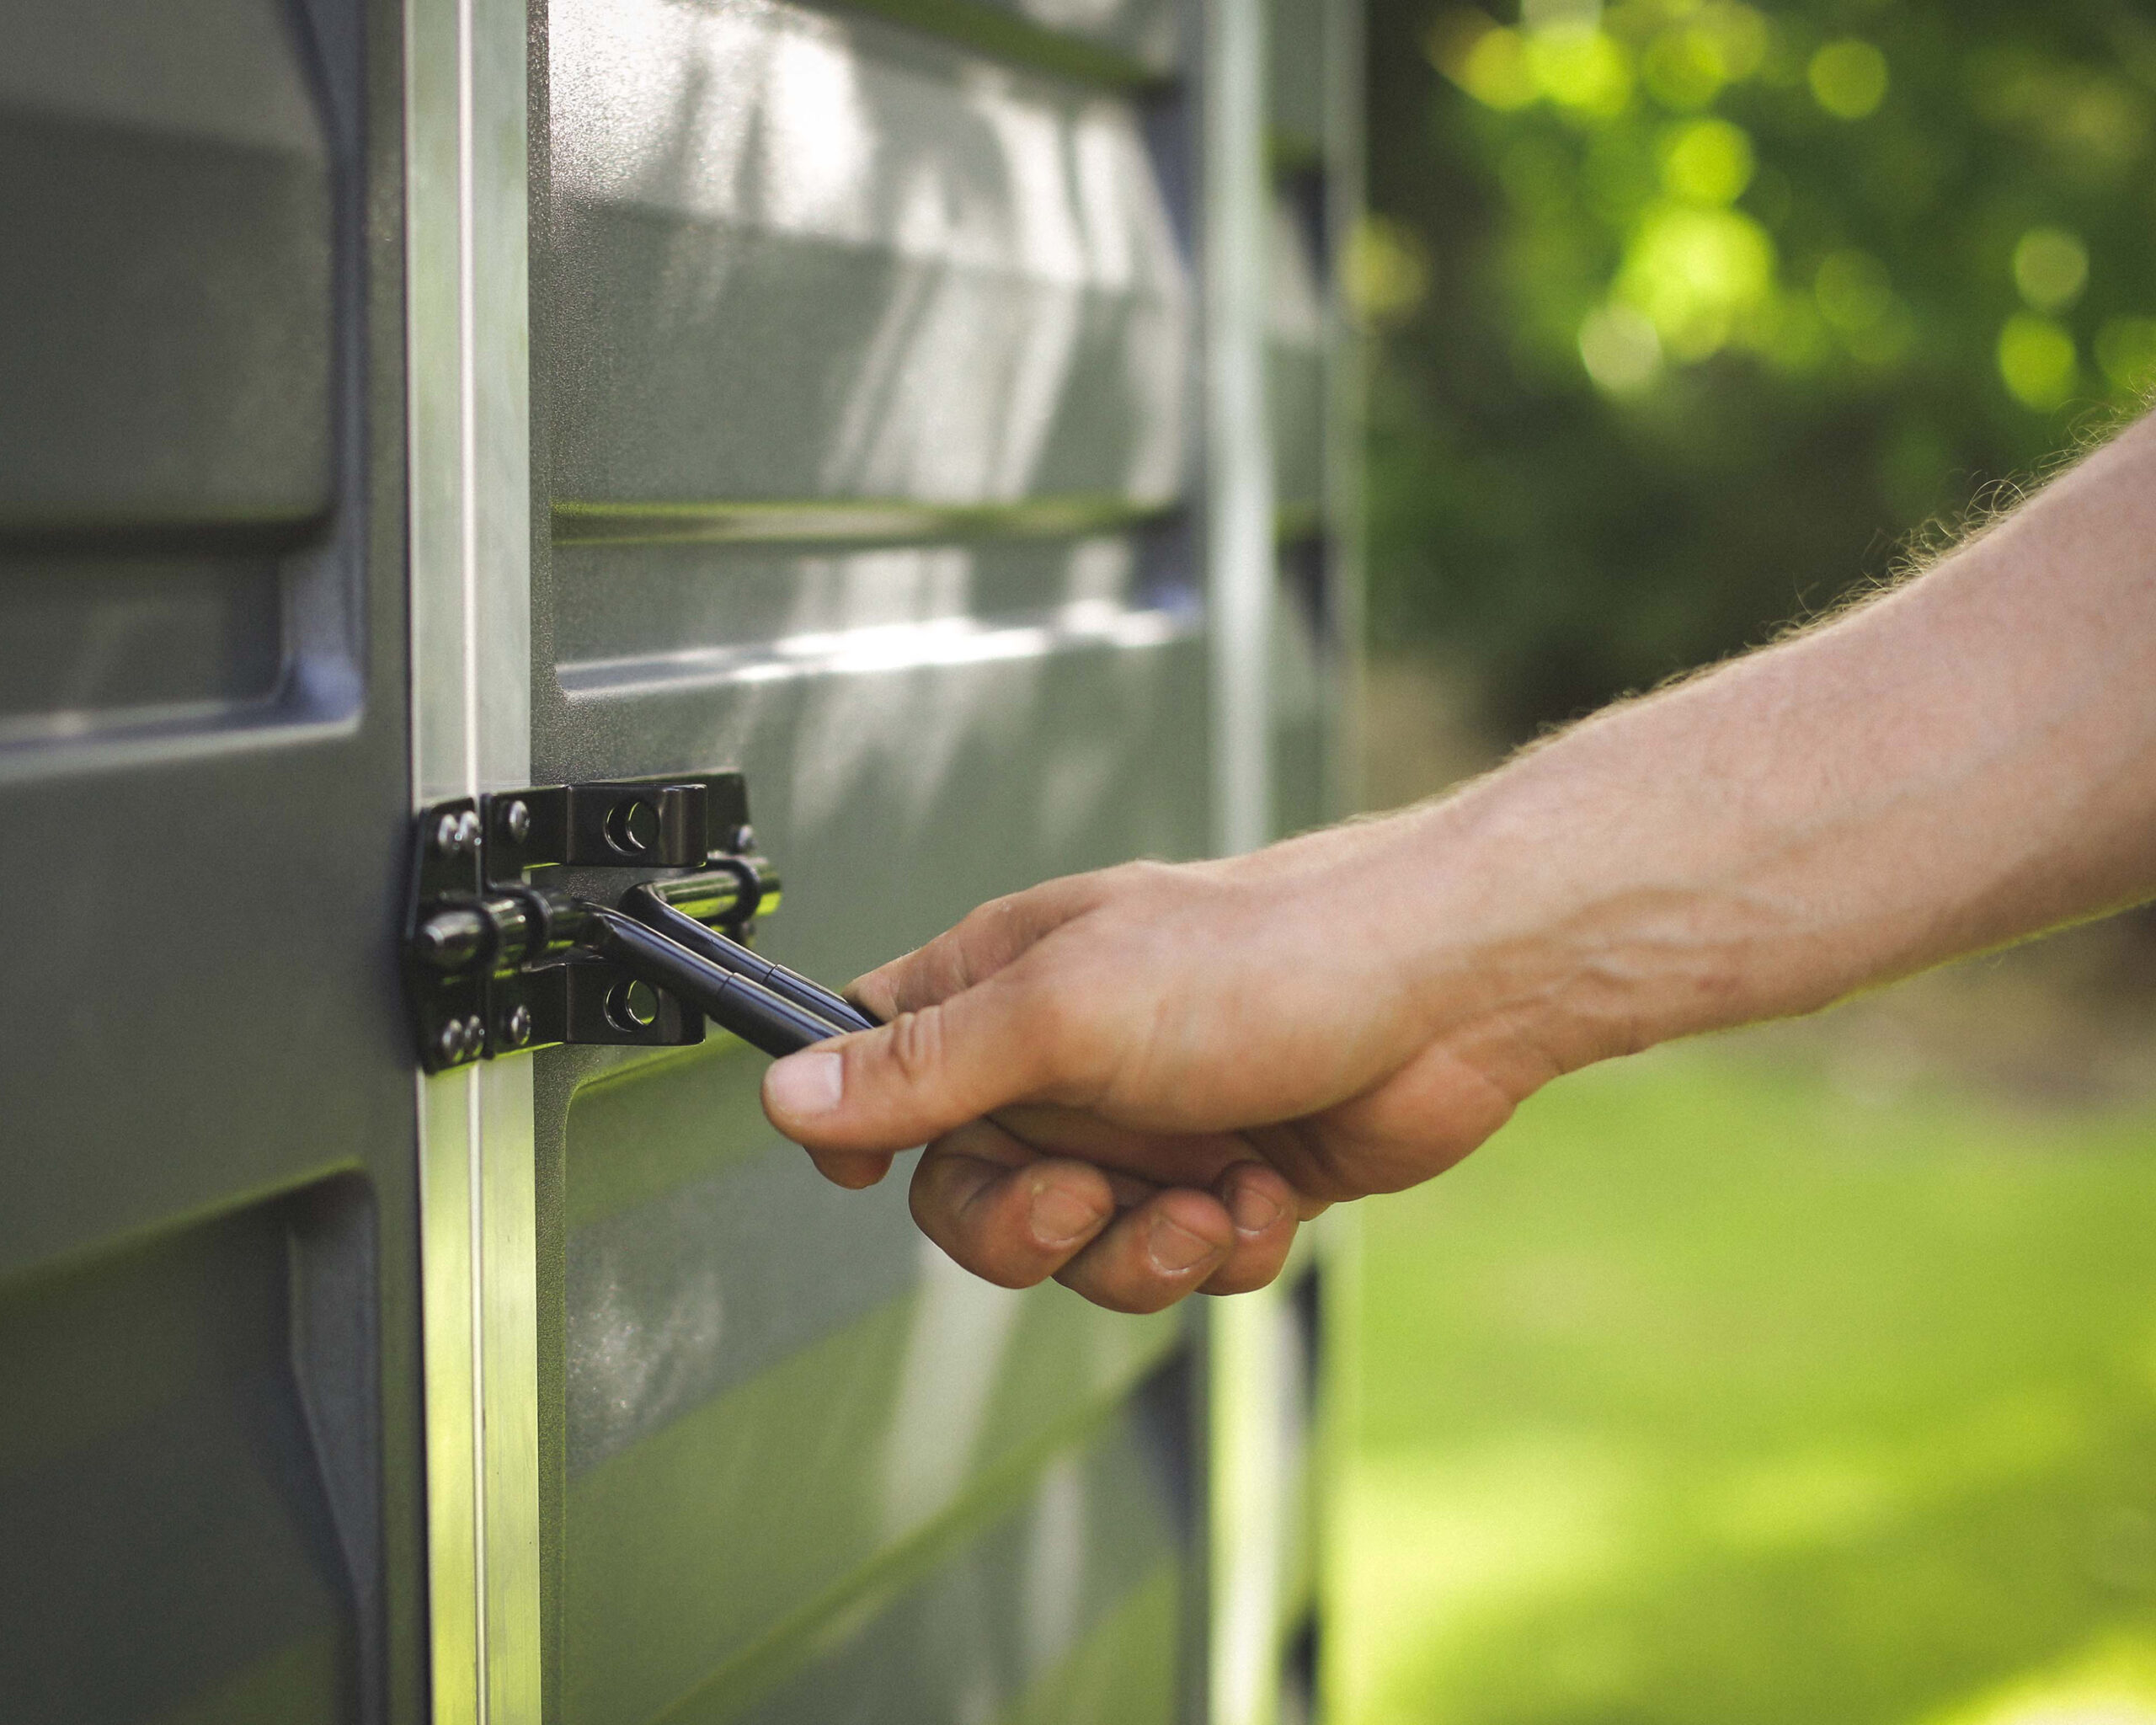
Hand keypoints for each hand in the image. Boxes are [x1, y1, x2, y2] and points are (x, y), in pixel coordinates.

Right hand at [760, 819, 1564, 1311]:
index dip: (862, 1131)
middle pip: (972, 1196)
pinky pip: (1178, 1260)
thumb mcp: (1067, 1012)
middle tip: (1086, 1199)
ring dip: (1143, 1248)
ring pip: (1082, 1249)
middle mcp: (1065, 1058)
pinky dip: (1224, 1243)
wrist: (1450, 993)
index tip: (869, 1177)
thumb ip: (924, 1069)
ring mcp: (1148, 1120)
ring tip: (1209, 1197)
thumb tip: (789, 1096)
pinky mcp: (1226, 1173)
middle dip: (1031, 1226)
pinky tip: (1269, 1189)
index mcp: (1002, 989)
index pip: (876, 1064)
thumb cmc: (1267, 960)